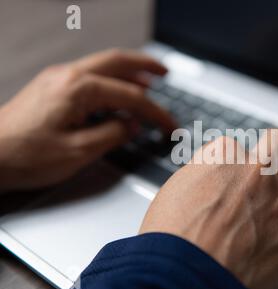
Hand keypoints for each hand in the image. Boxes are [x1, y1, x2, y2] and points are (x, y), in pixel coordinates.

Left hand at [0, 49, 176, 191]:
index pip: (131, 96)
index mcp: (78, 89)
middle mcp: (68, 76)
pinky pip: (90, 76)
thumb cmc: (25, 155)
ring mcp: (58, 79)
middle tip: (165, 73)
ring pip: (103, 65)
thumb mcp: (78, 152)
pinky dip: (111, 80)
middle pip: (117, 61)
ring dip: (129, 70)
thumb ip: (112, 135)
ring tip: (149, 80)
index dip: (156, 112)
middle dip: (145, 65)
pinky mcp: (52, 87)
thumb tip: (132, 126)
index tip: (169, 125)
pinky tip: (117, 93)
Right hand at [139, 130, 277, 288]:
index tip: (230, 170)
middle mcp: (256, 174)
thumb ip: (196, 179)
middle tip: (274, 156)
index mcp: (222, 160)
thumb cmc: (169, 242)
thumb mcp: (170, 195)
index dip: (231, 160)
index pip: (233, 145)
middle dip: (276, 146)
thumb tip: (206, 179)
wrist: (183, 277)